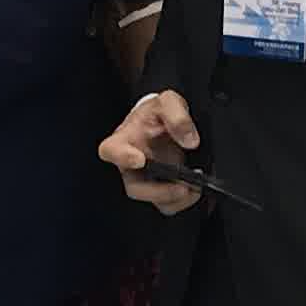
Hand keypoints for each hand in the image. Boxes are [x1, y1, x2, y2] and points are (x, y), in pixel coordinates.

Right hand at [100, 90, 204, 213]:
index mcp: (124, 141)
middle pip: (135, 188)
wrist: (167, 122)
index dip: (122, 158)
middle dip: (159, 192)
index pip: (111, 151)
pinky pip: (169, 204)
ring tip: (194, 187)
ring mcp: (145, 180)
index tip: (139, 160)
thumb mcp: (169, 102)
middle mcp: (130, 165)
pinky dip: (184, 200)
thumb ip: (177, 116)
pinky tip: (195, 188)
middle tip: (181, 186)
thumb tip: (190, 140)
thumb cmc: (158, 113)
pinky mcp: (160, 189)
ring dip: (175, 199)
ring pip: (154, 201)